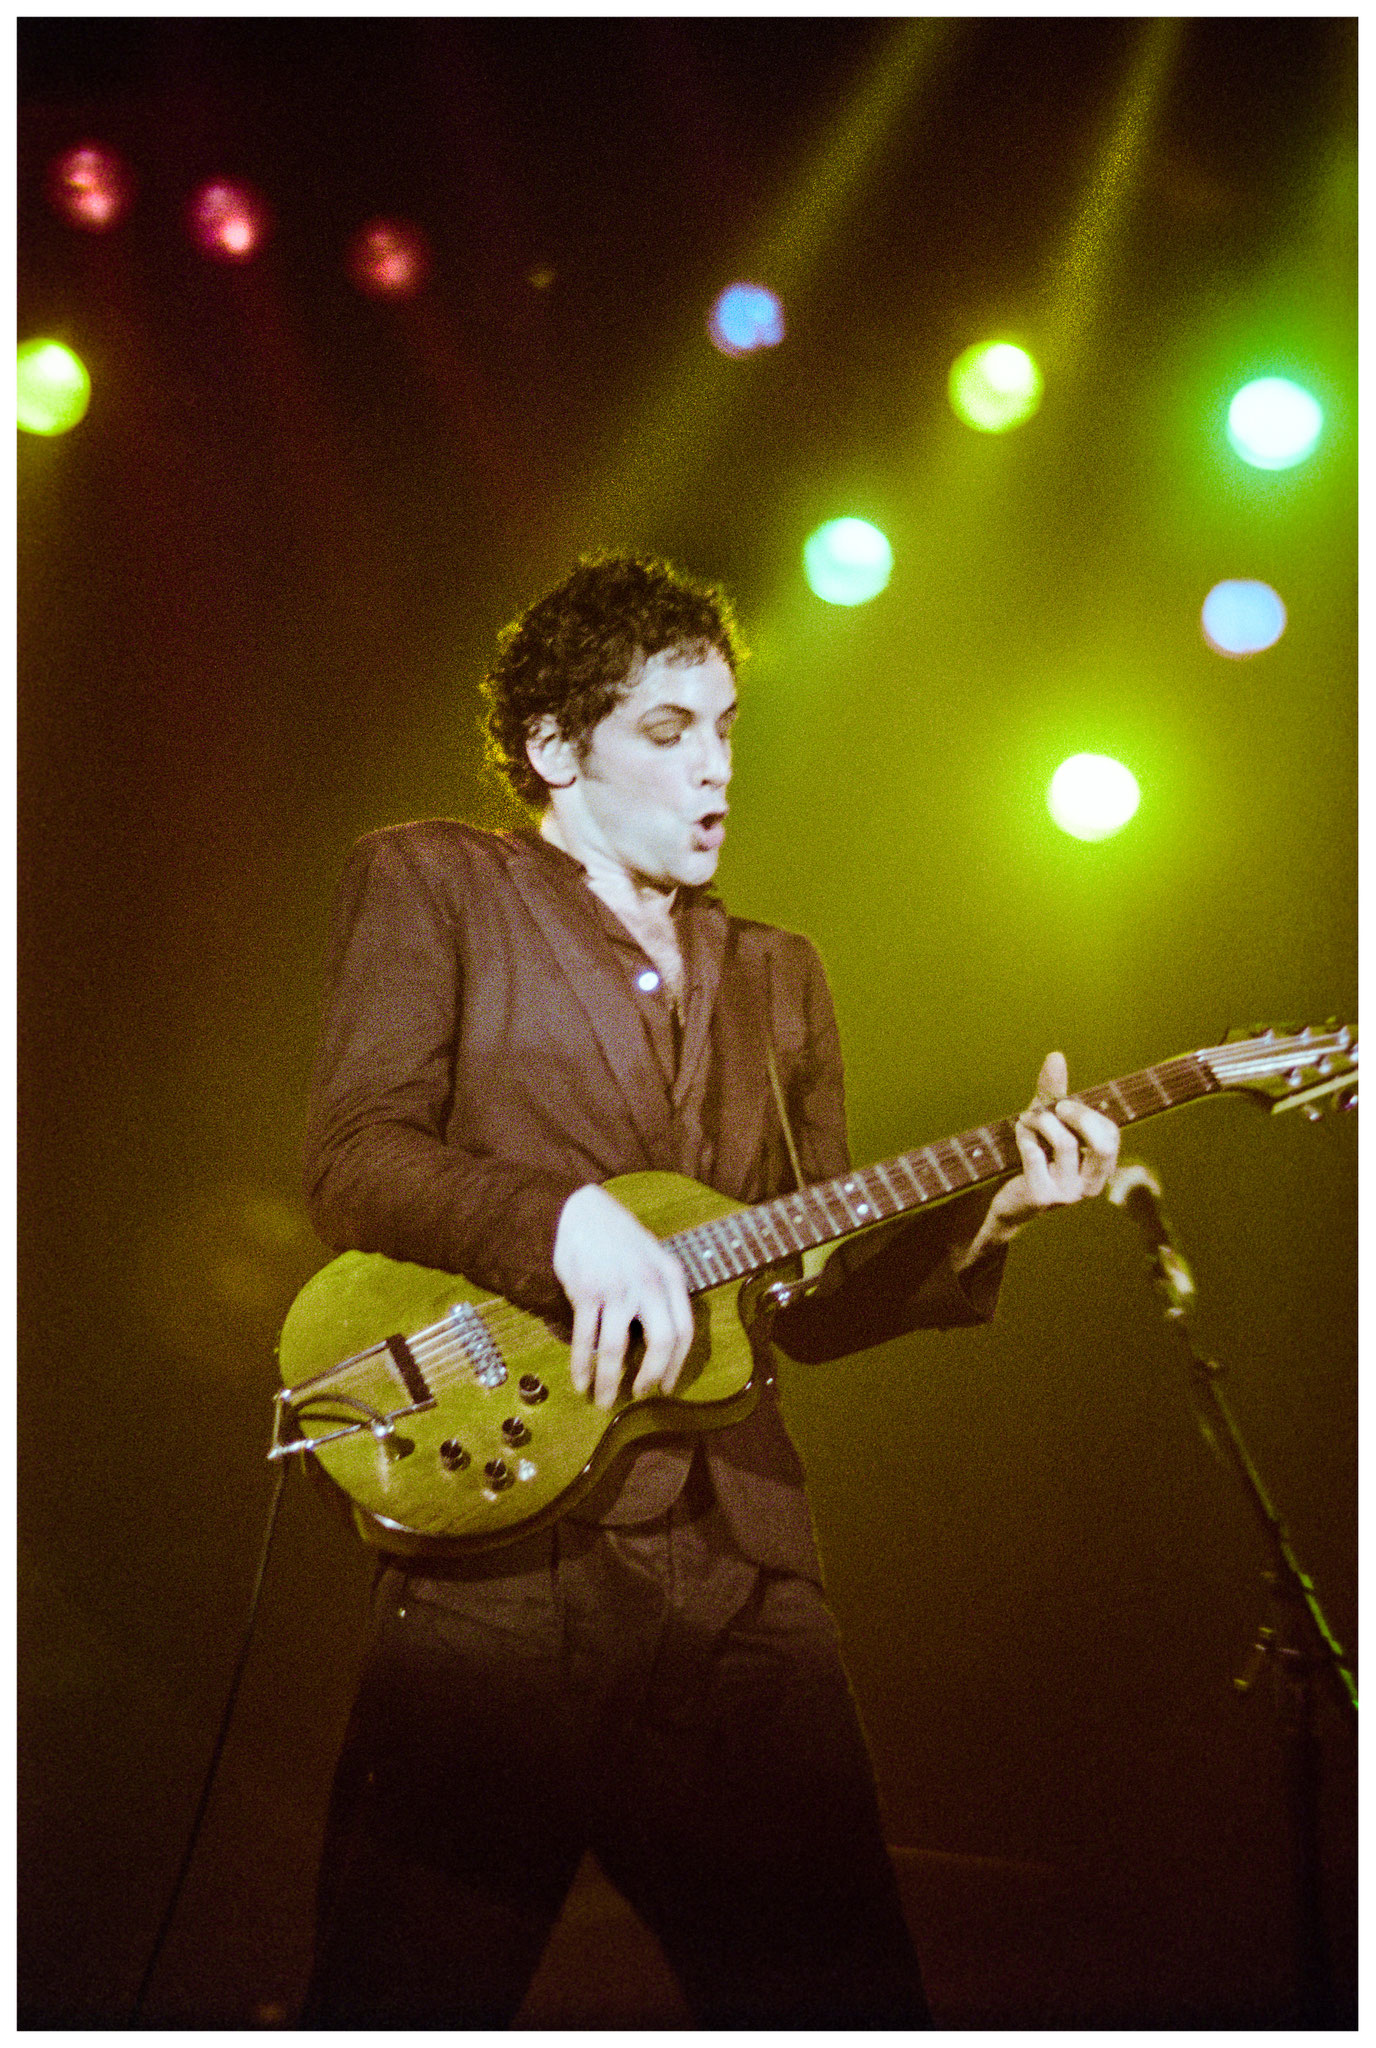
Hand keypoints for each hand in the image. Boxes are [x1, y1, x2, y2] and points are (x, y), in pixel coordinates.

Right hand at [552, 1184, 695, 1409]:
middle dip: (651, 1376)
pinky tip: (581, 1382)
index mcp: (671, 1277)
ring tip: (603, 1400)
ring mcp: (617, 1288)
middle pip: (662, 1342)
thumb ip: (661, 1294)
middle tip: (640, 1395)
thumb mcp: (654, 1260)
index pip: (685, 1331)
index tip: (667, 1386)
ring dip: (609, 1381)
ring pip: (616, 1349)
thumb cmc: (620, 1240)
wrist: (582, 1210)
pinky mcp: (586, 1292)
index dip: (677, 1364)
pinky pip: (585, 1339)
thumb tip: (661, 1344)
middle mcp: (649, 1284)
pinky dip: (582, 1366)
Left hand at [954, 1051, 1120, 1269]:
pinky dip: (1025, 1138)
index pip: (1110, 1134)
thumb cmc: (1035, 1156)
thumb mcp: (1046, 1122)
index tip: (1063, 1105)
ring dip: (1040, 1122)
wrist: (1009, 1201)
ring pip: (1065, 1144)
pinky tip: (1019, 1138)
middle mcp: (1091, 1185)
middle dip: (1078, 1117)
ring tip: (1026, 1120)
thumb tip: (1056, 1055)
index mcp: (1101, 1170)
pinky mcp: (1043, 1196)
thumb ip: (1054, 1091)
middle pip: (1102, 1144)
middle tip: (1055, 1108)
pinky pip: (1036, 1155)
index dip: (1087, 1114)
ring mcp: (1068, 1194)